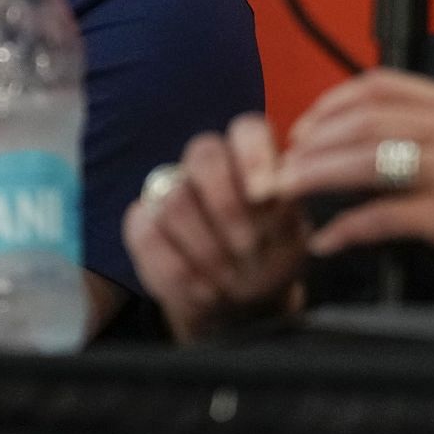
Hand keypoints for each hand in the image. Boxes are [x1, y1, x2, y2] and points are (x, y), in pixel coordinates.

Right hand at [122, 115, 307, 341]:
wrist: (238, 303)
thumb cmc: (269, 260)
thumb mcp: (290, 242)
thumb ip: (283, 215)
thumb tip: (271, 191)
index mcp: (251, 158)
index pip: (247, 130)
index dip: (253, 154)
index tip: (264, 194)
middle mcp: (210, 166)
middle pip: (204, 155)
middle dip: (226, 206)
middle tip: (249, 246)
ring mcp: (171, 192)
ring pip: (175, 201)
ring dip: (207, 248)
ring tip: (231, 277)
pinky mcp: (143, 222)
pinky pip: (146, 234)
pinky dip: (179, 270)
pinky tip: (204, 290)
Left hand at [278, 71, 433, 296]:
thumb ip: (427, 129)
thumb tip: (359, 137)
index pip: (379, 85)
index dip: (330, 104)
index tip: (303, 129)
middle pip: (364, 119)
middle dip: (313, 142)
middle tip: (282, 165)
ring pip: (366, 160)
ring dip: (317, 176)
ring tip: (288, 193)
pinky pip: (383, 215)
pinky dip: (347, 228)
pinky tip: (327, 239)